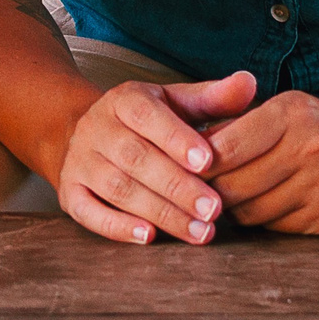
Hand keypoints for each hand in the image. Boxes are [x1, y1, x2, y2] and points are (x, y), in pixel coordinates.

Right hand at [56, 72, 255, 244]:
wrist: (88, 134)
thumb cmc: (148, 123)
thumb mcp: (176, 102)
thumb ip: (213, 97)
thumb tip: (249, 82)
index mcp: (123, 100)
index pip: (146, 115)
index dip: (176, 138)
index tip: (208, 161)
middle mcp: (96, 128)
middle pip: (135, 158)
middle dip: (177, 186)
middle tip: (214, 210)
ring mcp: (79, 161)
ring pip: (117, 187)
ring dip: (160, 212)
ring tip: (198, 231)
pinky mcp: (69, 192)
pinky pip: (87, 211)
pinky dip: (115, 226)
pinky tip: (148, 237)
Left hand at [203, 92, 318, 233]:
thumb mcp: (291, 108)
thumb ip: (243, 124)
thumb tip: (190, 147)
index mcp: (292, 114)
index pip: (225, 146)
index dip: (197, 162)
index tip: (181, 166)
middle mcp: (308, 149)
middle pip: (233, 184)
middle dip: (209, 190)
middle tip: (196, 190)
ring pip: (251, 211)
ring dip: (233, 209)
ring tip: (228, 199)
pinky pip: (277, 227)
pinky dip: (263, 220)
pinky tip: (263, 207)